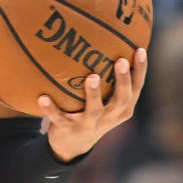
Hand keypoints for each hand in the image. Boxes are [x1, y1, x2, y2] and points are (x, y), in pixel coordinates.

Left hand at [40, 47, 147, 161]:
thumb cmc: (92, 111)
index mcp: (122, 107)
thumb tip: (106, 37)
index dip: (140, 70)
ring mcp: (90, 124)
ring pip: (94, 110)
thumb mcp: (105, 99)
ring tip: (91, 77)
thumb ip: (107, 76)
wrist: (73, 145)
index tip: (139, 49)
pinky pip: (59, 118)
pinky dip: (50, 109)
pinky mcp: (68, 129)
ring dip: (93, 94)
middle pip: (122, 99)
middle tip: (120, 61)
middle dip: (122, 80)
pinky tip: (42, 98)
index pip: (136, 88)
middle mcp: (110, 117)